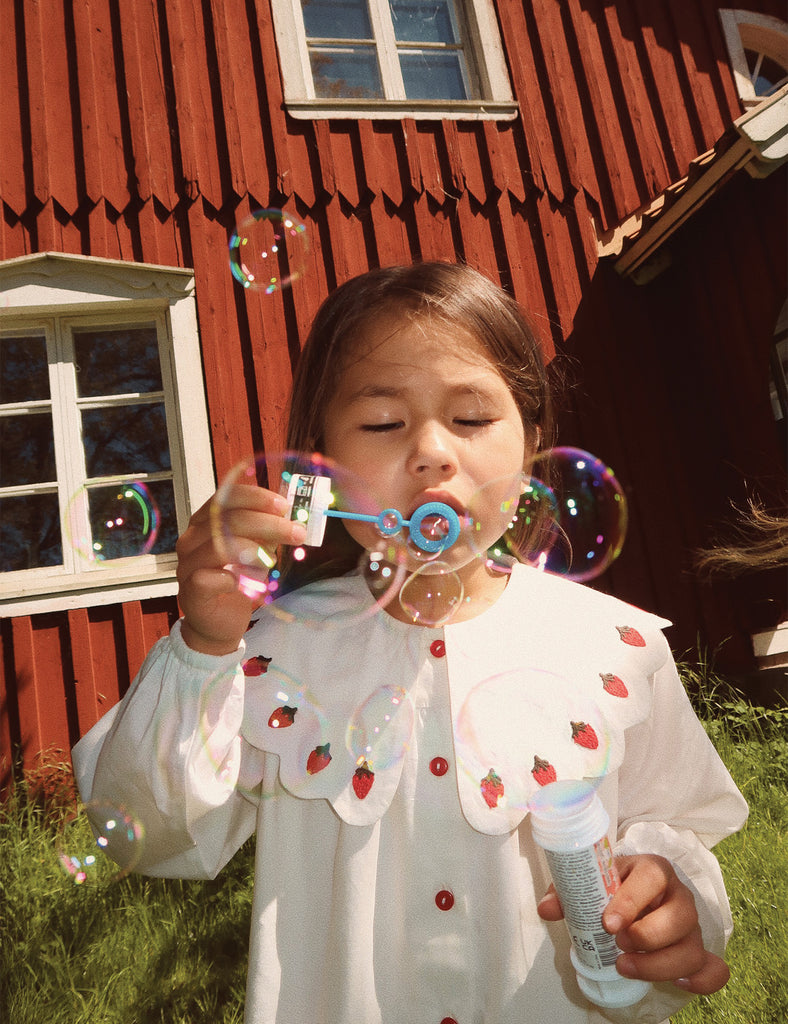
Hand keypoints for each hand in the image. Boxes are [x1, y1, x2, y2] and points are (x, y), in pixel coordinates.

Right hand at [175, 483, 305, 654]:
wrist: (220, 623)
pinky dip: (230, 578)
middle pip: (226, 519)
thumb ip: (266, 533)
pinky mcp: (191, 591)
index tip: (283, 505)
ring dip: (253, 550)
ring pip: (216, 545)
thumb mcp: (256, 551)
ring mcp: (188, 565)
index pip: (226, 497)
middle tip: (295, 532)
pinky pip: (206, 578)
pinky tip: (245, 582)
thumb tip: (290, 517)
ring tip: (272, 559)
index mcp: (206, 522)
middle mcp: (192, 539)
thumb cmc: (236, 582)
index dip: (255, 497)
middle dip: (267, 523)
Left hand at [537, 854, 729, 994]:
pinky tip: (677, 984)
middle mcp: (678, 895)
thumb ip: (567, 893)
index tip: (608, 924)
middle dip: (648, 935)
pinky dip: (701, 980)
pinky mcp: (698, 950)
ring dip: (659, 965)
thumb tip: (546, 909)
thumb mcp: (592, 882)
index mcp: (653, 869)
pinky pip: (714, 969)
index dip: (632, 901)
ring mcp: (692, 926)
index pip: (652, 876)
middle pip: (681, 915)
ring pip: (693, 948)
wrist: (635, 895)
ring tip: (625, 967)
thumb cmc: (612, 887)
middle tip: (618, 945)